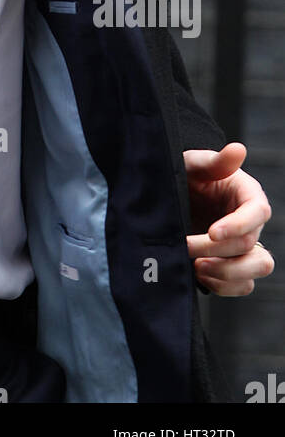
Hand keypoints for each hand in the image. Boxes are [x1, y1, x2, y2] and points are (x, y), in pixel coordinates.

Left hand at [183, 142, 273, 294]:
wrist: (178, 198)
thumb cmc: (189, 176)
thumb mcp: (195, 164)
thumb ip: (215, 161)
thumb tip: (238, 149)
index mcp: (249, 196)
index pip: (257, 213)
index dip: (237, 225)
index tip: (212, 232)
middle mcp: (253, 224)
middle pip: (251, 245)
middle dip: (218, 250)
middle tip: (187, 247)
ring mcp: (247, 247)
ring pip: (257, 269)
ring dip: (227, 273)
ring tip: (197, 267)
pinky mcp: (235, 266)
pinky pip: (243, 285)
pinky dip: (224, 286)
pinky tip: (200, 275)